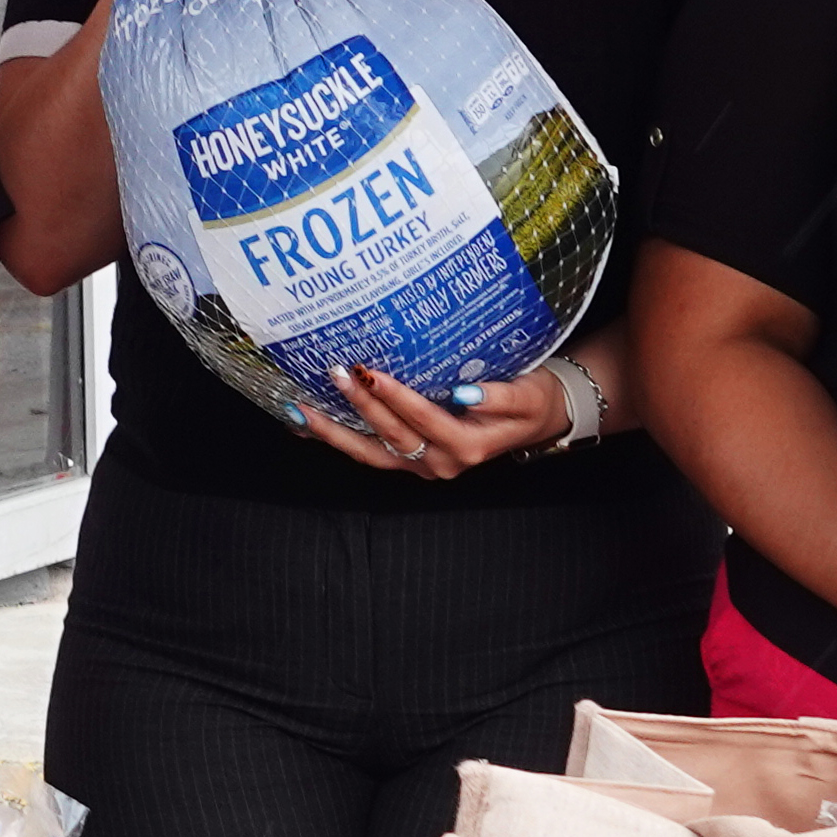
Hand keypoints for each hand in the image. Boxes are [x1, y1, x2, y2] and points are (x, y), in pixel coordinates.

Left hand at [307, 363, 564, 477]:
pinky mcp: (410, 461)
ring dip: (334, 433)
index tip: (370, 372)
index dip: (396, 397)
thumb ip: (498, 397)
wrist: (536, 422)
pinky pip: (369, 453)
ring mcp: (421, 465)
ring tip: (300, 411)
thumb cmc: (532, 402)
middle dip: (359, 405)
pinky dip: (339, 439)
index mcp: (465, 447)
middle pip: (389, 436)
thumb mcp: (526, 397)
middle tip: (335, 372)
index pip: (422, 419)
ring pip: (370, 453)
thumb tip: (465, 393)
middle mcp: (439, 462)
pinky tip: (308, 425)